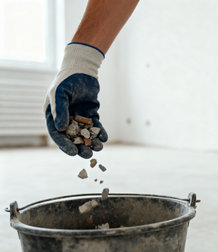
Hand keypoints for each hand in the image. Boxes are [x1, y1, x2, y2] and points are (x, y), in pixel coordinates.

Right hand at [44, 43, 107, 158]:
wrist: (82, 70)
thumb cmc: (67, 80)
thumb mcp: (60, 93)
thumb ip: (60, 110)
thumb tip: (60, 128)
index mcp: (53, 115)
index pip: (57, 134)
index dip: (64, 144)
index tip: (73, 152)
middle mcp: (65, 118)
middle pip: (72, 137)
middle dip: (80, 147)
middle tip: (88, 155)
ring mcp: (78, 116)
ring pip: (85, 133)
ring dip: (91, 142)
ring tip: (99, 148)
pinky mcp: (91, 114)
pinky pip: (95, 126)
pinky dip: (100, 133)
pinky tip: (105, 139)